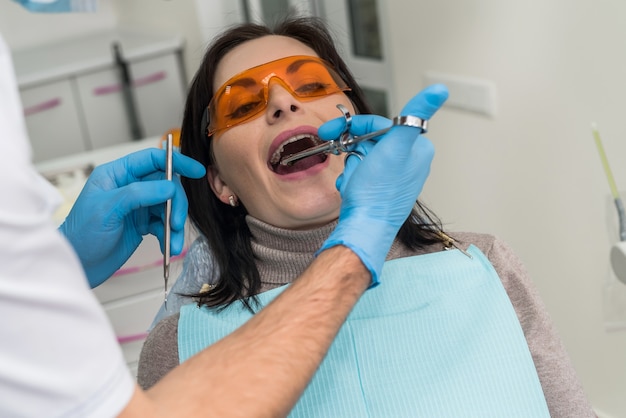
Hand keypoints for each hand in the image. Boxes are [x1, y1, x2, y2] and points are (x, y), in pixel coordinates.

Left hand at [58, 148, 205, 287]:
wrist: (79, 266)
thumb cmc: (82, 235)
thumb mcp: (108, 209)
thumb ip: (139, 194)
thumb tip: (169, 186)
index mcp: (117, 174)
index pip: (152, 159)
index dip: (176, 162)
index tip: (196, 171)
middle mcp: (129, 187)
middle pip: (166, 184)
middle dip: (175, 203)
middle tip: (176, 221)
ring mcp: (137, 205)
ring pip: (168, 205)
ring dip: (174, 223)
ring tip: (173, 242)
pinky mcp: (143, 223)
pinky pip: (164, 223)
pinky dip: (170, 235)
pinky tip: (170, 246)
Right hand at [317, 84, 448, 285]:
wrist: (363, 228)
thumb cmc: (377, 192)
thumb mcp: (394, 146)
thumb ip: (414, 114)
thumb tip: (439, 90)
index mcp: (417, 149)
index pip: (381, 124)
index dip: (355, 126)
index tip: (332, 130)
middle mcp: (409, 163)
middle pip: (370, 141)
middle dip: (354, 152)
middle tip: (348, 162)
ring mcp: (395, 178)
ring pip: (362, 158)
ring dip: (352, 168)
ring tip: (355, 182)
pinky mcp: (382, 191)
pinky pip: (361, 174)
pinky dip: (353, 180)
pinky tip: (354, 191)